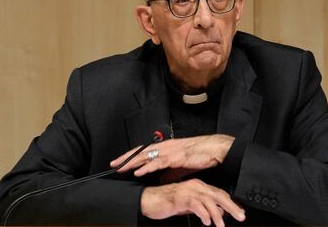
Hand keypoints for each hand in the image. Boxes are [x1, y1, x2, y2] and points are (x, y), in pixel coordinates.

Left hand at [110, 134, 233, 176]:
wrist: (214, 149)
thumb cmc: (200, 155)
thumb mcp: (182, 166)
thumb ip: (170, 172)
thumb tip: (161, 179)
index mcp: (167, 147)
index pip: (145, 150)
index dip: (132, 156)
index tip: (121, 161)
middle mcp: (166, 146)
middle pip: (141, 151)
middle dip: (126, 158)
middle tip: (113, 164)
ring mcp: (170, 151)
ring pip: (146, 156)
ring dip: (133, 162)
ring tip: (121, 168)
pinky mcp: (175, 157)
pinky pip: (158, 163)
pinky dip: (147, 167)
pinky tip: (139, 172)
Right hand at [140, 178, 244, 226]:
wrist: (149, 200)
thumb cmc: (166, 202)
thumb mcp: (187, 206)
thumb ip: (201, 208)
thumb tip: (214, 215)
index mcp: (198, 187)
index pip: (218, 193)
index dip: (231, 203)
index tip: (240, 212)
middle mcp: (195, 186)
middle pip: (218, 195)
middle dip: (231, 206)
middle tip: (241, 216)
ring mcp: (188, 191)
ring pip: (209, 200)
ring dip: (217, 214)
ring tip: (221, 225)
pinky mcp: (181, 198)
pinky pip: (196, 205)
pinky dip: (203, 213)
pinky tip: (207, 222)